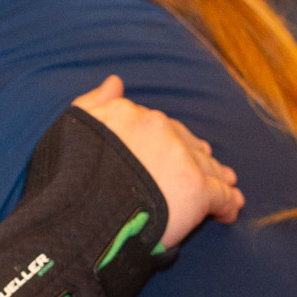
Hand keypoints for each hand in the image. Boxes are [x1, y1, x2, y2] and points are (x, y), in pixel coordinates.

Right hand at [73, 75, 242, 243]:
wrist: (80, 210)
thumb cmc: (69, 175)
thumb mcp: (72, 127)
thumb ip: (94, 103)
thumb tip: (115, 82)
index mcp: (130, 115)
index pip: (159, 127)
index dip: (170, 142)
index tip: (176, 154)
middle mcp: (159, 129)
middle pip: (186, 144)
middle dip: (195, 158)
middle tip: (205, 173)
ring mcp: (181, 158)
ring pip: (207, 167)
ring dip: (216, 178)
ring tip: (224, 191)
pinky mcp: (197, 189)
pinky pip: (221, 195)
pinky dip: (227, 205)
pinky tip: (227, 214)